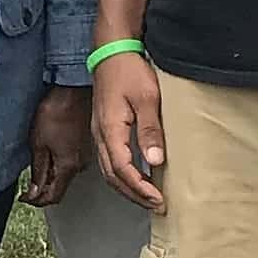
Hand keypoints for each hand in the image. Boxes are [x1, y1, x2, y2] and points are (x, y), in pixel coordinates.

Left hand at [23, 86, 94, 205]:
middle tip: (27, 185)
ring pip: (65, 175)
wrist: (72, 91)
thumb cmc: (56, 111)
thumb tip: (35, 192)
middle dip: (42, 189)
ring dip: (50, 175)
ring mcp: (84, 155)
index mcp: (69, 167)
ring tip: (36, 165)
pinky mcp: (83, 146)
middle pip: (60, 187)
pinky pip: (69, 163)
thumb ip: (38, 171)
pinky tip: (48, 153)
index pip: (53, 197)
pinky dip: (57, 164)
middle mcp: (80, 165)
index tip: (25, 197)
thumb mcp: (38, 143)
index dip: (36, 201)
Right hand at [92, 51, 165, 208]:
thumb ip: (150, 131)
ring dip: (127, 188)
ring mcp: (99, 133)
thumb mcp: (146, 99)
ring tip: (148, 197)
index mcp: (110, 130)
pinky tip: (137, 176)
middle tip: (156, 205)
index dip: (140, 188)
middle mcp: (101, 135)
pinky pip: (109, 160)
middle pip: (113, 176)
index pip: (123, 169)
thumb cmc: (129, 71)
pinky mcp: (103, 129)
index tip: (158, 198)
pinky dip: (123, 175)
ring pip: (109, 171)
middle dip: (134, 195)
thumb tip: (154, 161)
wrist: (111, 52)